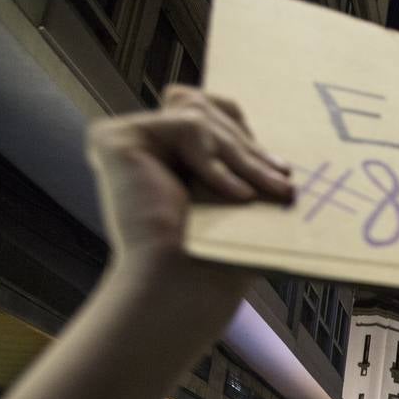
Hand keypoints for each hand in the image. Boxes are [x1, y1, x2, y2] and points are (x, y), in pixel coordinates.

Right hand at [87, 85, 292, 263]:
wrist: (186, 287)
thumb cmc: (218, 258)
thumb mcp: (239, 197)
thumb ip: (242, 161)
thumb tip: (273, 142)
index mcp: (165, 155)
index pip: (207, 111)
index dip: (244, 131)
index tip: (280, 166)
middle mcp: (141, 144)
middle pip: (207, 113)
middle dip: (251, 151)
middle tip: (284, 183)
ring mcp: (124, 140)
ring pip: (201, 120)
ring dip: (244, 160)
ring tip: (272, 191)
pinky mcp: (114, 139)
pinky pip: (185, 128)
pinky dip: (216, 164)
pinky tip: (236, 196)